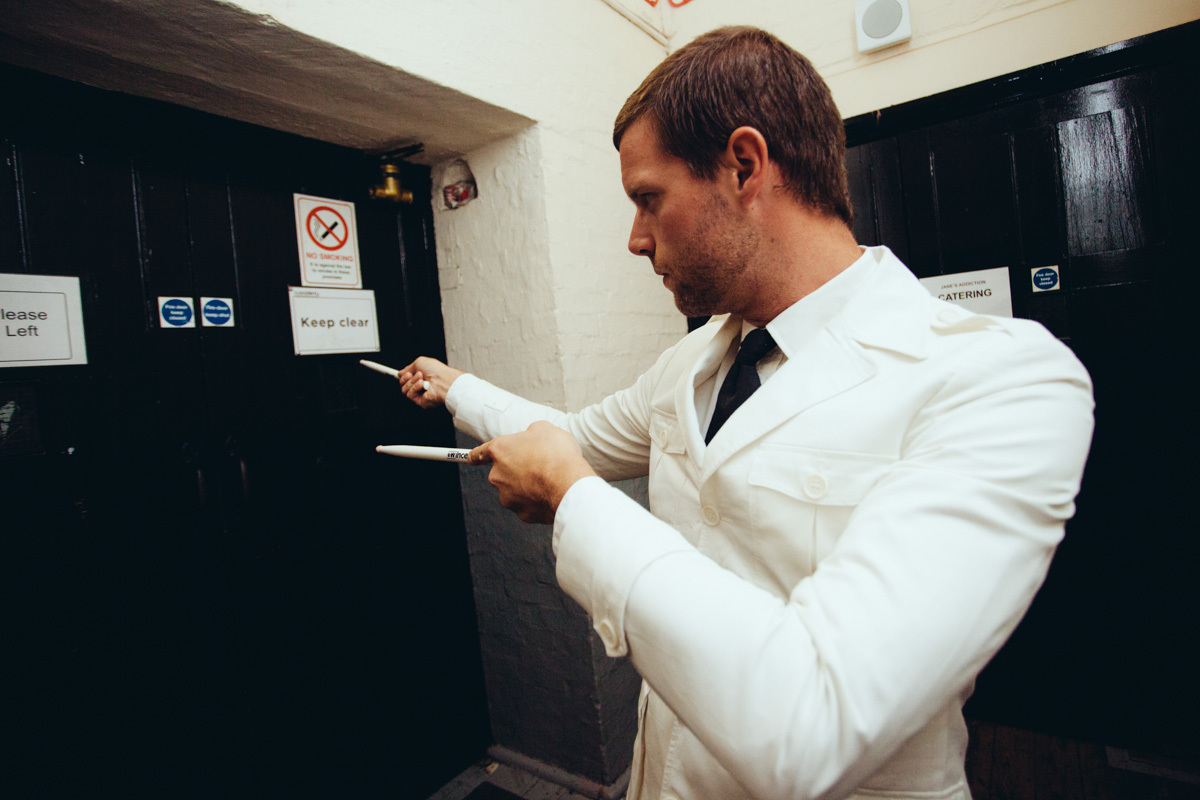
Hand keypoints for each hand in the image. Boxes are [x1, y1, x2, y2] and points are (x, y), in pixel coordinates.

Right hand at [397, 357, 463, 408]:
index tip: (401, 373)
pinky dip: (414, 388)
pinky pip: (409, 395)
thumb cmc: (437, 371)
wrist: (444, 381)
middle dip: (406, 377)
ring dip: (411, 382)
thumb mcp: (420, 362)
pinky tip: (422, 385)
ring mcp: (420, 394)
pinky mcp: (420, 401)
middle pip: (402, 384)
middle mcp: (420, 385)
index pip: (407, 377)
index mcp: (421, 376)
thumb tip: (400, 373)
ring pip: (404, 389)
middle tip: (415, 374)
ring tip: (421, 378)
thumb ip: (408, 367)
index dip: (403, 375)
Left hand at [468, 421, 595, 523]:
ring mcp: (508, 496)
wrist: (569, 485)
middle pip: (503, 472)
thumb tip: (533, 437)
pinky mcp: (522, 513)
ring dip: (528, 486)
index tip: (471, 458)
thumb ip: (532, 433)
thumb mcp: (546, 430)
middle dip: (517, 470)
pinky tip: (552, 493)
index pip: (480, 453)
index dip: (476, 455)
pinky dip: (538, 500)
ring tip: (549, 480)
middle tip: (539, 465)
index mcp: (500, 450)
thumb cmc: (557, 455)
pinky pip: (528, 505)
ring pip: (515, 490)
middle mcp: (498, 475)